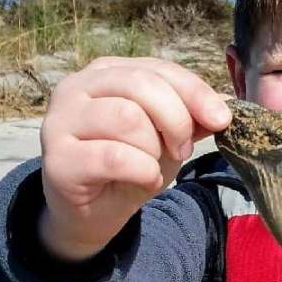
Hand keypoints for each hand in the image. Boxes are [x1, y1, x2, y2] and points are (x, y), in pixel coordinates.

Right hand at [37, 56, 231, 260]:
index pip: (158, 68)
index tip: (222, 120)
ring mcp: (61, 121)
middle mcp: (77, 87)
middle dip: (176, 119)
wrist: (92, 213)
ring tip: (153, 164)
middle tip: (183, 149)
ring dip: (155, 148)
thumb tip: (224, 105)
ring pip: (127, 118)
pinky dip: (142, 170)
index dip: (196, 92)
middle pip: (141, 85)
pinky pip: (115, 156)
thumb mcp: (167, 135)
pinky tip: (143, 179)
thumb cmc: (129, 165)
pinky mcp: (57, 159)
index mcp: (106, 72)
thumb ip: (190, 116)